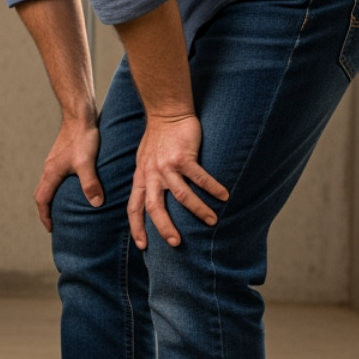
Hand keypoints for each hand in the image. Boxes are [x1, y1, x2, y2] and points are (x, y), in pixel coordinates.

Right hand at [35, 116, 102, 231]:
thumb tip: (96, 204)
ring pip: (48, 185)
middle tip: (55, 223)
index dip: (45, 216)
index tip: (51, 228)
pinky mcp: (61, 157)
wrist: (79, 115)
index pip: (42, 200)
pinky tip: (72, 189)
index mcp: (51, 173)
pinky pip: (55, 178)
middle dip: (46, 210)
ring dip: (52, 199)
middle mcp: (49, 169)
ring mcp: (54, 162)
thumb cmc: (82, 138)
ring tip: (63, 210)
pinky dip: (58, 188)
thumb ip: (90, 184)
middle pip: (42, 194)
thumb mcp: (87, 163)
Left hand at [127, 112, 228, 248]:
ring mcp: (167, 166)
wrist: (166, 112)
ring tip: (212, 220)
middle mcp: (151, 174)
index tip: (143, 246)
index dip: (137, 227)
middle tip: (176, 243)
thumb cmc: (157, 138)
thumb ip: (147, 179)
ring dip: (198, 210)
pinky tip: (225, 196)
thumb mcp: (143, 161)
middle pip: (154, 208)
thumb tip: (151, 199)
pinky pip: (200, 178)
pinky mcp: (183, 157)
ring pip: (182, 196)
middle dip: (164, 228)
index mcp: (141, 177)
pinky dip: (213, 188)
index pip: (134, 208)